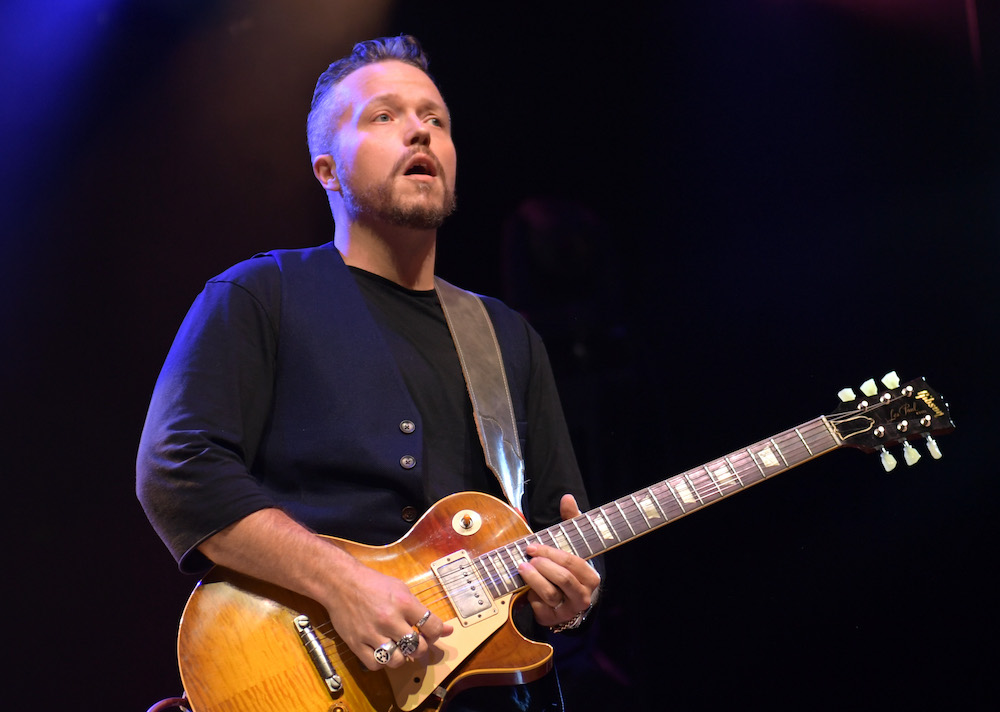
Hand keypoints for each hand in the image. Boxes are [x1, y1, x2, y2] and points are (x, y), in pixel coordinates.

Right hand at [322, 557, 453, 670]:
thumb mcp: (401, 589)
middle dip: (421, 648)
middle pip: (418, 647)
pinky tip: (381, 650)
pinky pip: (376, 664)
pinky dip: (382, 661)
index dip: (437, 634)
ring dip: (401, 657)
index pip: (433, 627)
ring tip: (397, 647)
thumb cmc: (373, 584)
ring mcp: (372, 633)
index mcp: (403, 603)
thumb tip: (447, 629)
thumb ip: (423, 611)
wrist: (341, 583)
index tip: (431, 633)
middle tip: (415, 642)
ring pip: (397, 660)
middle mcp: (389, 619)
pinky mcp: (357, 643)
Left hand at [517, 494, 600, 627]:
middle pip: (563, 578)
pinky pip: (541, 608)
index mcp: (591, 576)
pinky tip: (526, 589)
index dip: (550, 552)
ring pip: (551, 594)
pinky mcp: (554, 619)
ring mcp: (569, 609)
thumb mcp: (572, 544)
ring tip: (522, 567)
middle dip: (543, 565)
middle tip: (528, 556)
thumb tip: (567, 497)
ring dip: (533, 579)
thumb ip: (571, 520)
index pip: (572, 562)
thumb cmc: (568, 568)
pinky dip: (531, 596)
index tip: (532, 546)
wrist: (566, 601)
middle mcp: (584, 595)